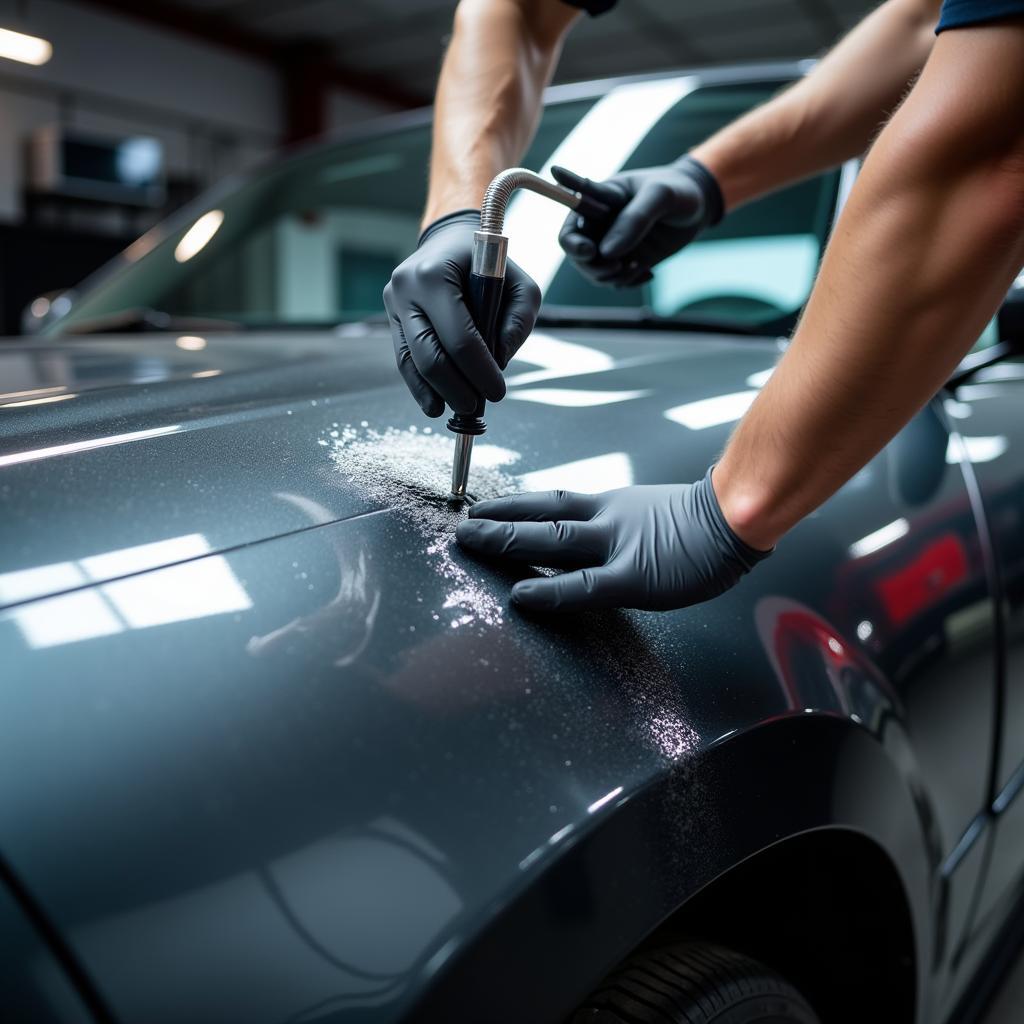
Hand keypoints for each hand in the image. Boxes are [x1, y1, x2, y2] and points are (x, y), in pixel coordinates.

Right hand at [383, 210, 540, 416]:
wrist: (449, 241)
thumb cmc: (488, 264)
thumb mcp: (520, 285)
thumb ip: (519, 322)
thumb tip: (500, 362)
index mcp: (435, 275)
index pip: (459, 338)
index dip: (480, 372)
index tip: (498, 392)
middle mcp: (407, 289)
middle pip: (430, 356)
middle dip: (456, 388)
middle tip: (477, 407)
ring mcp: (394, 304)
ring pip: (412, 362)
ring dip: (437, 392)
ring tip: (458, 410)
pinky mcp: (392, 319)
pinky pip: (404, 359)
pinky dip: (420, 386)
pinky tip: (434, 404)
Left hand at [455, 468, 769, 610]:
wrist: (741, 514)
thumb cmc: (707, 519)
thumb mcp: (656, 513)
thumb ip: (626, 523)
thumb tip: (605, 534)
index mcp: (612, 508)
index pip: (553, 504)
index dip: (516, 506)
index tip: (484, 508)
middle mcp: (606, 521)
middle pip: (541, 518)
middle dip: (498, 522)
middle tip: (462, 526)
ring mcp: (617, 547)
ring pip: (551, 540)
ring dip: (507, 540)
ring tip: (470, 541)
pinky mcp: (634, 578)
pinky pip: (583, 587)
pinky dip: (549, 591)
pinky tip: (520, 595)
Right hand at [553, 157, 723, 288]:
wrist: (699, 207)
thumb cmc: (677, 190)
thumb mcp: (660, 196)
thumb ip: (635, 219)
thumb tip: (607, 252)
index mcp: (601, 197)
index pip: (572, 208)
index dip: (569, 228)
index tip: (588, 246)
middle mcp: (599, 222)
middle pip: (575, 249)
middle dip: (589, 264)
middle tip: (615, 265)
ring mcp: (610, 243)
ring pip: (593, 270)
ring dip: (610, 277)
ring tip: (637, 267)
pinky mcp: (623, 261)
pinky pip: (613, 281)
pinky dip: (627, 282)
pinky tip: (648, 273)